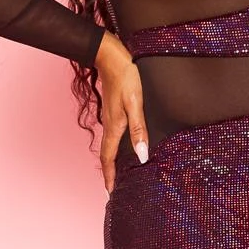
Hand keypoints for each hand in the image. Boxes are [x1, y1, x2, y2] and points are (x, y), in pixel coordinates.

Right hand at [95, 32, 150, 194]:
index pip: (109, 158)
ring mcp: (110, 117)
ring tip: (118, 173)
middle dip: (109, 173)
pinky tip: (122, 147)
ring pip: (109, 145)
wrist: (110, 56)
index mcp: (114, 126)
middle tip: (113, 188)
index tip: (110, 192)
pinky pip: (112, 135)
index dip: (110, 176)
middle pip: (107, 155)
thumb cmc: (125, 77)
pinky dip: (114, 148)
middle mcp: (110, 124)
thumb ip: (138, 129)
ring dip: (112, 161)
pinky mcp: (113, 110)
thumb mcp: (136, 103)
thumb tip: (141, 154)